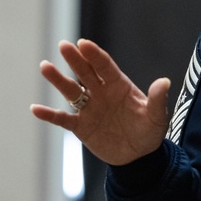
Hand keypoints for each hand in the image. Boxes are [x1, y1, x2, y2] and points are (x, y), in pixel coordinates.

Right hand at [30, 39, 170, 165]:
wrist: (139, 156)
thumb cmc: (149, 131)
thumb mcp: (157, 117)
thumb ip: (157, 100)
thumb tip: (164, 81)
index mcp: (119, 86)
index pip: (105, 66)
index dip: (95, 55)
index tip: (84, 43)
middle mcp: (101, 93)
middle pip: (85, 73)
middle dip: (75, 59)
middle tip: (63, 45)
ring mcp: (89, 109)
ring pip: (71, 91)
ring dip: (58, 80)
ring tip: (45, 66)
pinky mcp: (81, 127)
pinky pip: (63, 119)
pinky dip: (49, 115)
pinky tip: (35, 108)